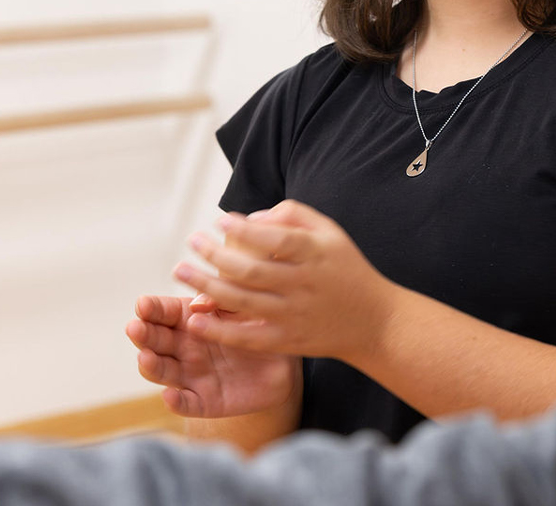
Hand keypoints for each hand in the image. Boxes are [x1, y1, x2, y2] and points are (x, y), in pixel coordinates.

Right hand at [125, 294, 296, 417]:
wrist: (283, 362)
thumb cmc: (258, 326)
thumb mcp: (244, 307)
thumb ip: (222, 300)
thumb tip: (197, 304)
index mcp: (189, 319)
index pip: (163, 311)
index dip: (150, 308)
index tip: (143, 305)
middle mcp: (183, 348)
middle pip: (155, 341)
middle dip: (143, 334)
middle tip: (135, 328)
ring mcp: (190, 375)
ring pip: (163, 372)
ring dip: (151, 366)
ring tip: (146, 358)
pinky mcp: (204, 401)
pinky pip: (187, 404)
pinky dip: (177, 402)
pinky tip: (170, 396)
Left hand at [173, 200, 398, 363]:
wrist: (373, 321)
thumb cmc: (345, 268)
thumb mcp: (331, 232)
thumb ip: (294, 215)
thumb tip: (250, 217)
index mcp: (316, 253)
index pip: (276, 239)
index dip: (244, 230)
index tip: (219, 221)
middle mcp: (305, 284)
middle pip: (252, 270)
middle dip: (214, 255)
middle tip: (191, 242)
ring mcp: (295, 315)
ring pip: (243, 301)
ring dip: (207, 286)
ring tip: (182, 272)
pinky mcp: (288, 341)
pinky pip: (248, 336)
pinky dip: (220, 329)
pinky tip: (196, 318)